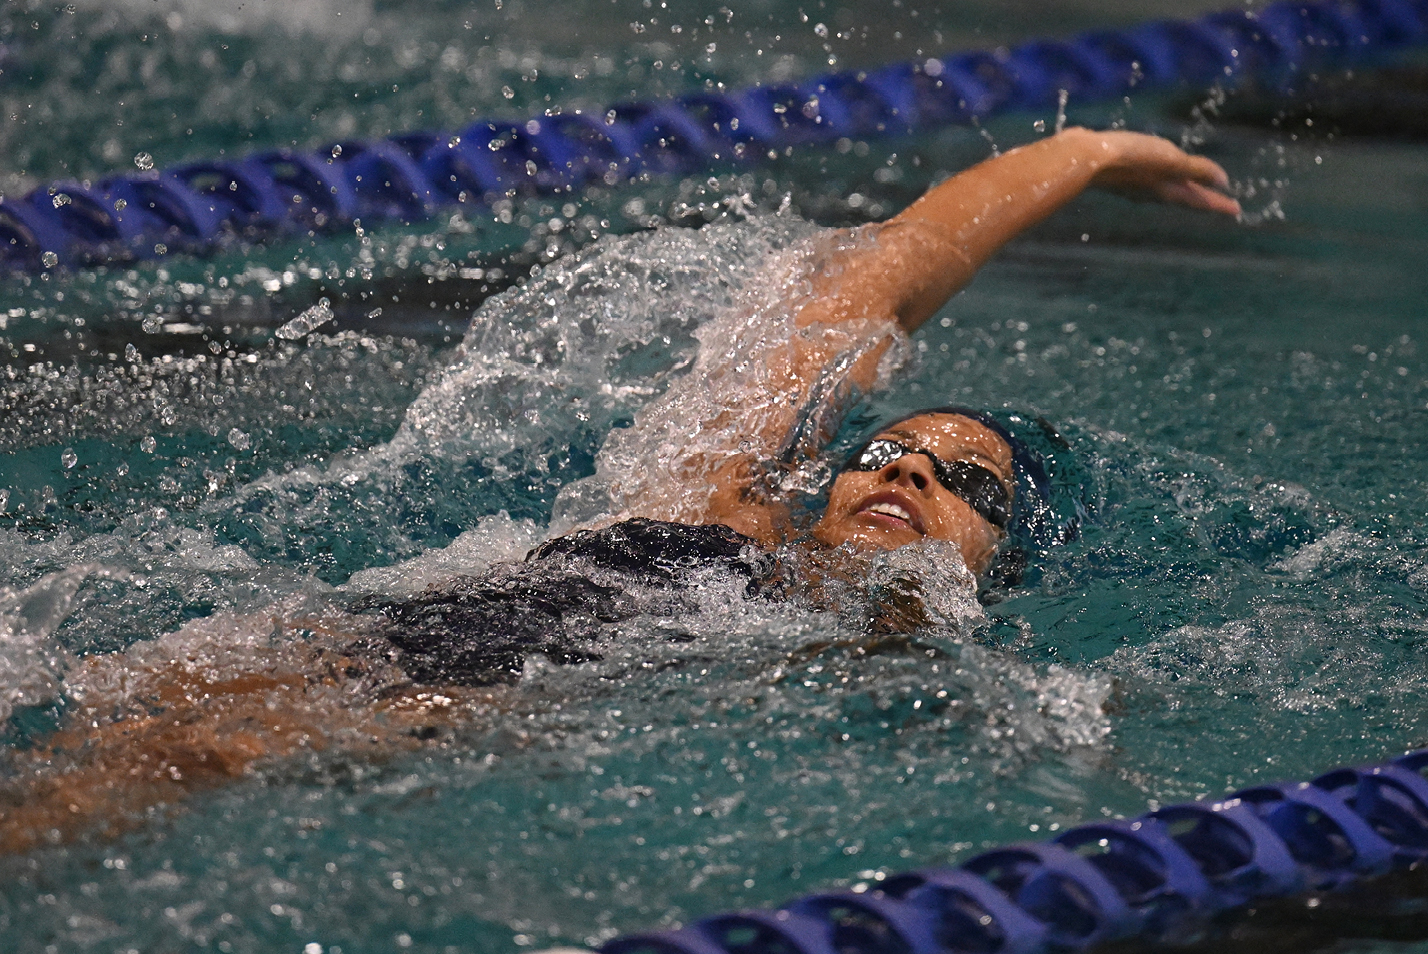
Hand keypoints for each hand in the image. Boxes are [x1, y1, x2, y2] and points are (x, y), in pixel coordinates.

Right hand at [1078, 129, 1241, 216]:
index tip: (1237, 210)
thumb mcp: (1170, 161)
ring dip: (1182, 189)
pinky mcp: (1119, 173)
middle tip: (1220, 200)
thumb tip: (1223, 182)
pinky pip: (1148, 179)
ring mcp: (1134, 184)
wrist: (1085, 158)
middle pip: (1184, 196)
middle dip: (1202, 197)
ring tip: (1190, 187)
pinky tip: (1152, 172)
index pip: (1199, 198)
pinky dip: (1159, 177)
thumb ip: (1197, 169)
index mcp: (1167, 188)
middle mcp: (1152, 190)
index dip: (1218, 203)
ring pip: (1165, 189)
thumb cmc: (1131, 158)